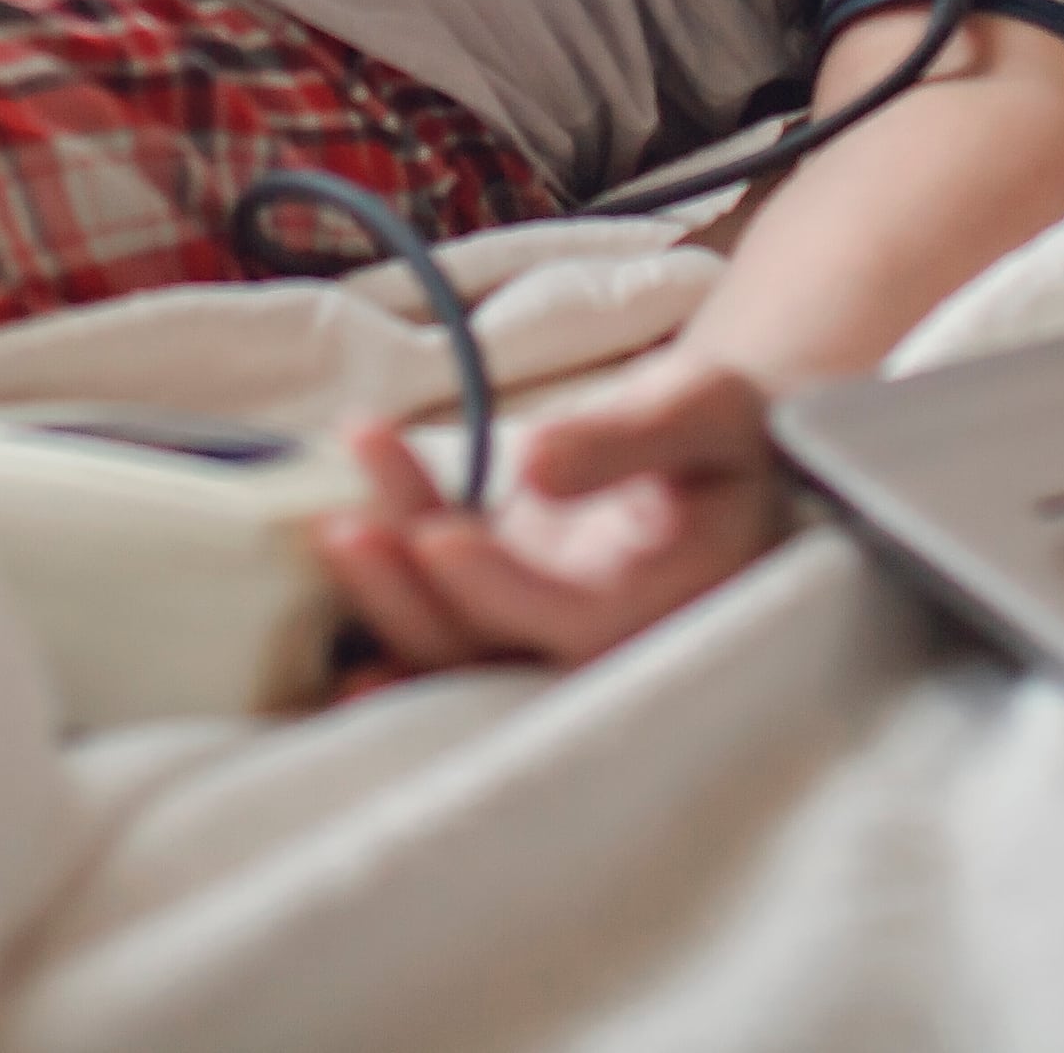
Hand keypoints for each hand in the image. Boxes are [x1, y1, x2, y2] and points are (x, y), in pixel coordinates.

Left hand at [311, 353, 791, 675]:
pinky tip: (339, 525)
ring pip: (449, 636)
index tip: (438, 537)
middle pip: (494, 651)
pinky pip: (433, 597)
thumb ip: (630, 437)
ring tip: (332, 518)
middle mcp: (602, 642)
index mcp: (670, 608)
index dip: (501, 592)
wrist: (728, 458)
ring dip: (384, 587)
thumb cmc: (731, 432)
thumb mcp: (706, 410)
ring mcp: (542, 626)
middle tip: (348, 534)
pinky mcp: (502, 600)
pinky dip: (386, 569)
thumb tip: (537, 464)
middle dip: (413, 602)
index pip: (578, 623)